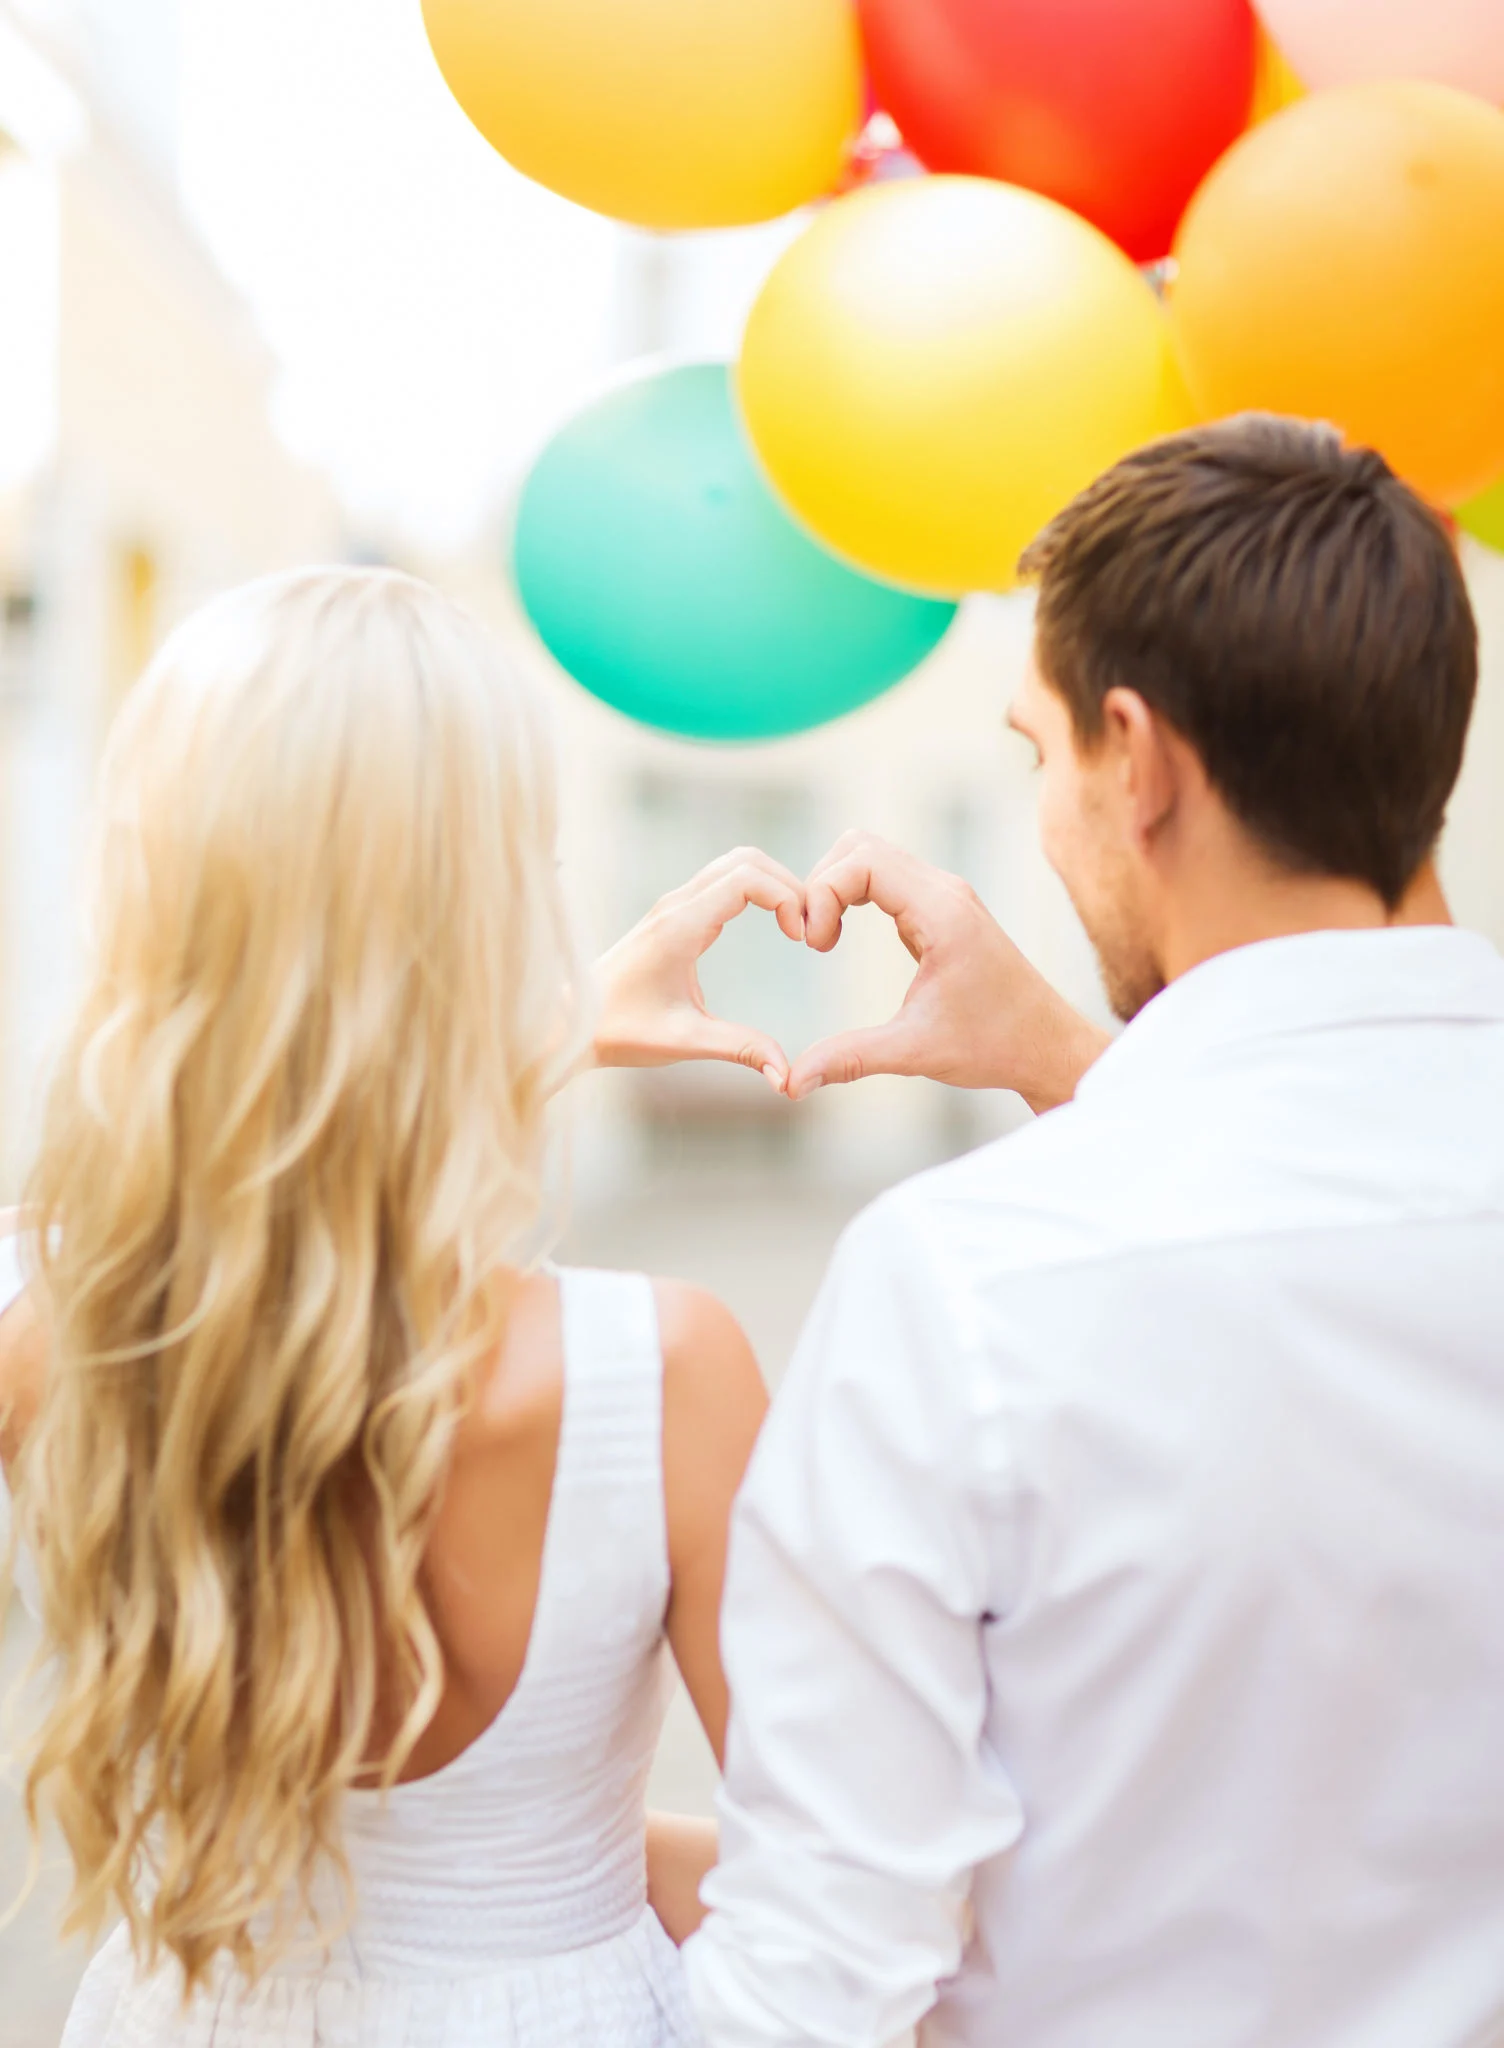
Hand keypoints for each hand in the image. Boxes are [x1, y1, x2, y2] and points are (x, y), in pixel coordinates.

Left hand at [593, 849, 802, 1091]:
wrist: (571, 1022)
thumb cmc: (621, 1031)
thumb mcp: (685, 1041)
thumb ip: (740, 1050)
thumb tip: (787, 1077)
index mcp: (680, 926)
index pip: (747, 879)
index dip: (787, 898)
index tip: (801, 938)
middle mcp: (677, 905)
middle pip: (747, 860)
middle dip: (789, 885)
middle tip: (809, 928)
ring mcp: (674, 905)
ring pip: (736, 864)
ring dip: (774, 884)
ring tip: (797, 926)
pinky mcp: (674, 914)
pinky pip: (724, 881)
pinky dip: (757, 890)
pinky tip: (774, 925)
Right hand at [788, 831, 1109, 1113]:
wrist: (1048, 1047)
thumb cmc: (995, 1046)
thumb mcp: (915, 1052)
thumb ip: (850, 1059)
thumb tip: (791, 1083)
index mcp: (942, 911)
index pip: (861, 861)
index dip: (822, 893)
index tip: (816, 946)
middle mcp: (945, 891)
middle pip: (859, 846)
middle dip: (821, 884)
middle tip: (812, 939)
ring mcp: (946, 896)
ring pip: (871, 856)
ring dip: (836, 887)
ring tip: (824, 940)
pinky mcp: (943, 909)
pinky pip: (887, 878)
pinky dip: (854, 895)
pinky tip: (841, 937)